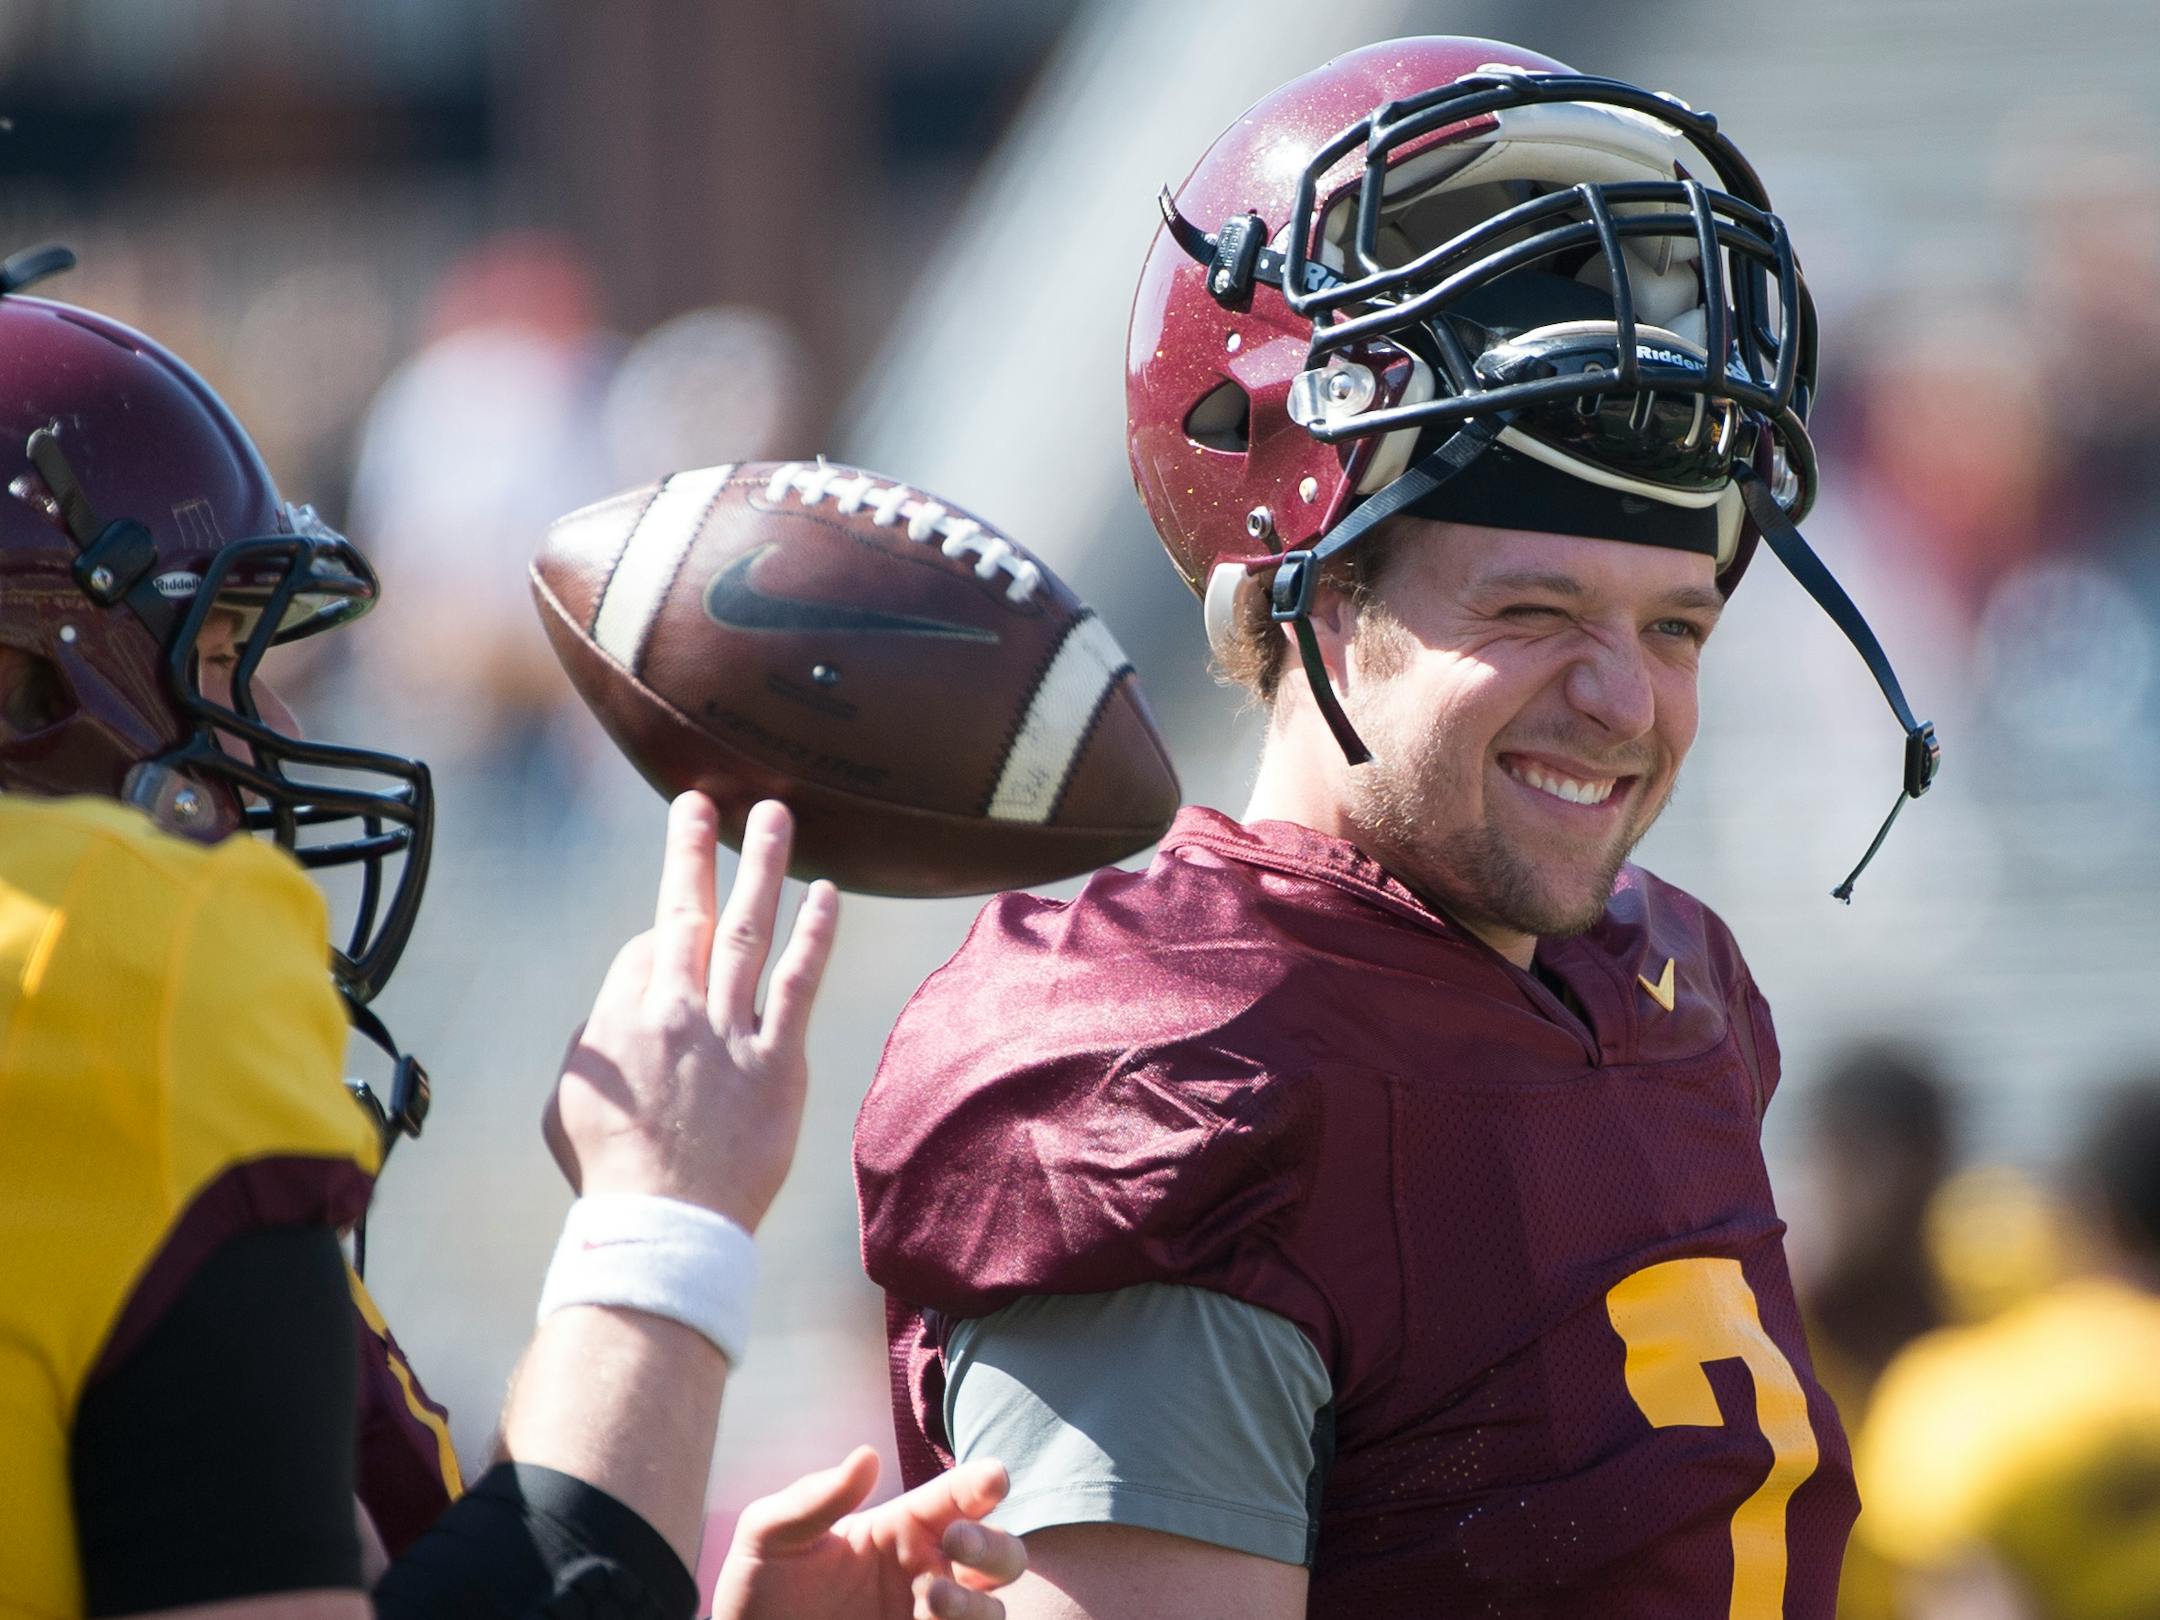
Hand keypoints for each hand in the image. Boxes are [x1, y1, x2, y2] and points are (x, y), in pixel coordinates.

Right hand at [544, 793, 838, 1230]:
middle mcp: (675, 1009)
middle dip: (692, 850)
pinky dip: (813, 934)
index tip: (678, 931)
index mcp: (622, 1016)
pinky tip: (826, 893)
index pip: (649, 944)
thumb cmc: (610, 1172)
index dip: (664, 933)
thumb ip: (597, 1040)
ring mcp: (729, 1031)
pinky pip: (798, 982)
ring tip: (776, 814)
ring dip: (761, 867)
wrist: (661, 1225)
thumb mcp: (571, 1098)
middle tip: (701, 800)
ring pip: (745, 928)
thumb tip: (625, 1009)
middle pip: (686, 911)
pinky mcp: (777, 1061)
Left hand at [710, 1449, 1025, 1619]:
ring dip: (973, 1603)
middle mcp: (926, 1574)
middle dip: (992, 1544)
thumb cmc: (757, 1595)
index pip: (956, 1499)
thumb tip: (867, 1457)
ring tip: (929, 1598)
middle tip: (954, 1541)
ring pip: (992, 1610)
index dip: (982, 1483)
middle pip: (1000, 1553)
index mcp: (900, 1530)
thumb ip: (811, 1498)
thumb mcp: (768, 1538)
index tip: (993, 1478)